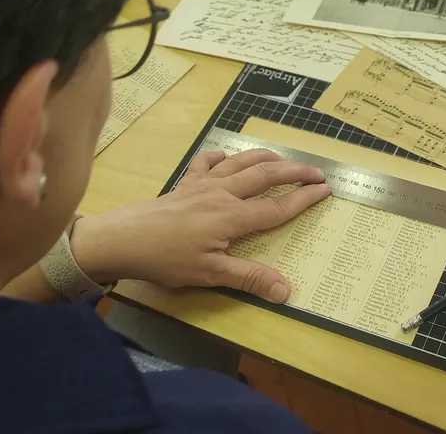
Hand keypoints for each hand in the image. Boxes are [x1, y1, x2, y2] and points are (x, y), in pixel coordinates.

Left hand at [70, 149, 330, 303]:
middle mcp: (223, 194)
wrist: (120, 239)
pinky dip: (221, 156)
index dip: (304, 199)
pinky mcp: (184, 183)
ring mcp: (202, 184)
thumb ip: (250, 278)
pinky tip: (226, 157)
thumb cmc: (165, 259)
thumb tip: (287, 290)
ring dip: (266, 157)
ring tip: (283, 159)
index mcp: (233, 217)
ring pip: (242, 162)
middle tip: (317, 171)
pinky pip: (207, 162)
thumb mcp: (210, 274)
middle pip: (266, 176)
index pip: (277, 207)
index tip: (325, 190)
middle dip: (295, 171)